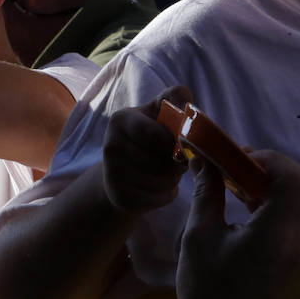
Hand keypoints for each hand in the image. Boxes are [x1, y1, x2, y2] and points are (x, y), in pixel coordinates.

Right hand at [102, 85, 190, 214]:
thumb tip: (188, 109)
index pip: (157, 135)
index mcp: (121, 120)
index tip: (178, 143)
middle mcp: (111, 146)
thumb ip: (176, 99)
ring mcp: (112, 174)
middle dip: (176, 162)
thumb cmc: (150, 136)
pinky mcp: (120, 198)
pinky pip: (159, 198)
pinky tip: (160, 187)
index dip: (175, 142)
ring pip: (163, 180)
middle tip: (173, 160)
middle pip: (162, 160)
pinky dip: (167, 194)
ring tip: (167, 172)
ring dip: (173, 178)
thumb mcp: (159, 111)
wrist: (122, 172)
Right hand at [176, 150, 299, 298]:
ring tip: (230, 182)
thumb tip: (203, 161)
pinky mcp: (288, 254)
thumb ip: (206, 194)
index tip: (234, 160)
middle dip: (267, 167)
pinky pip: (286, 215)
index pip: (293, 178)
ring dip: (266, 182)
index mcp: (276, 232)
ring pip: (294, 198)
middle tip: (232, 167)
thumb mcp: (199, 238)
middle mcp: (294, 237)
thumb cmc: (207, 291)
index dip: (267, 159)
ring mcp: (295, 247)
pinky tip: (238, 203)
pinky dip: (267, 200)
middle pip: (299, 184)